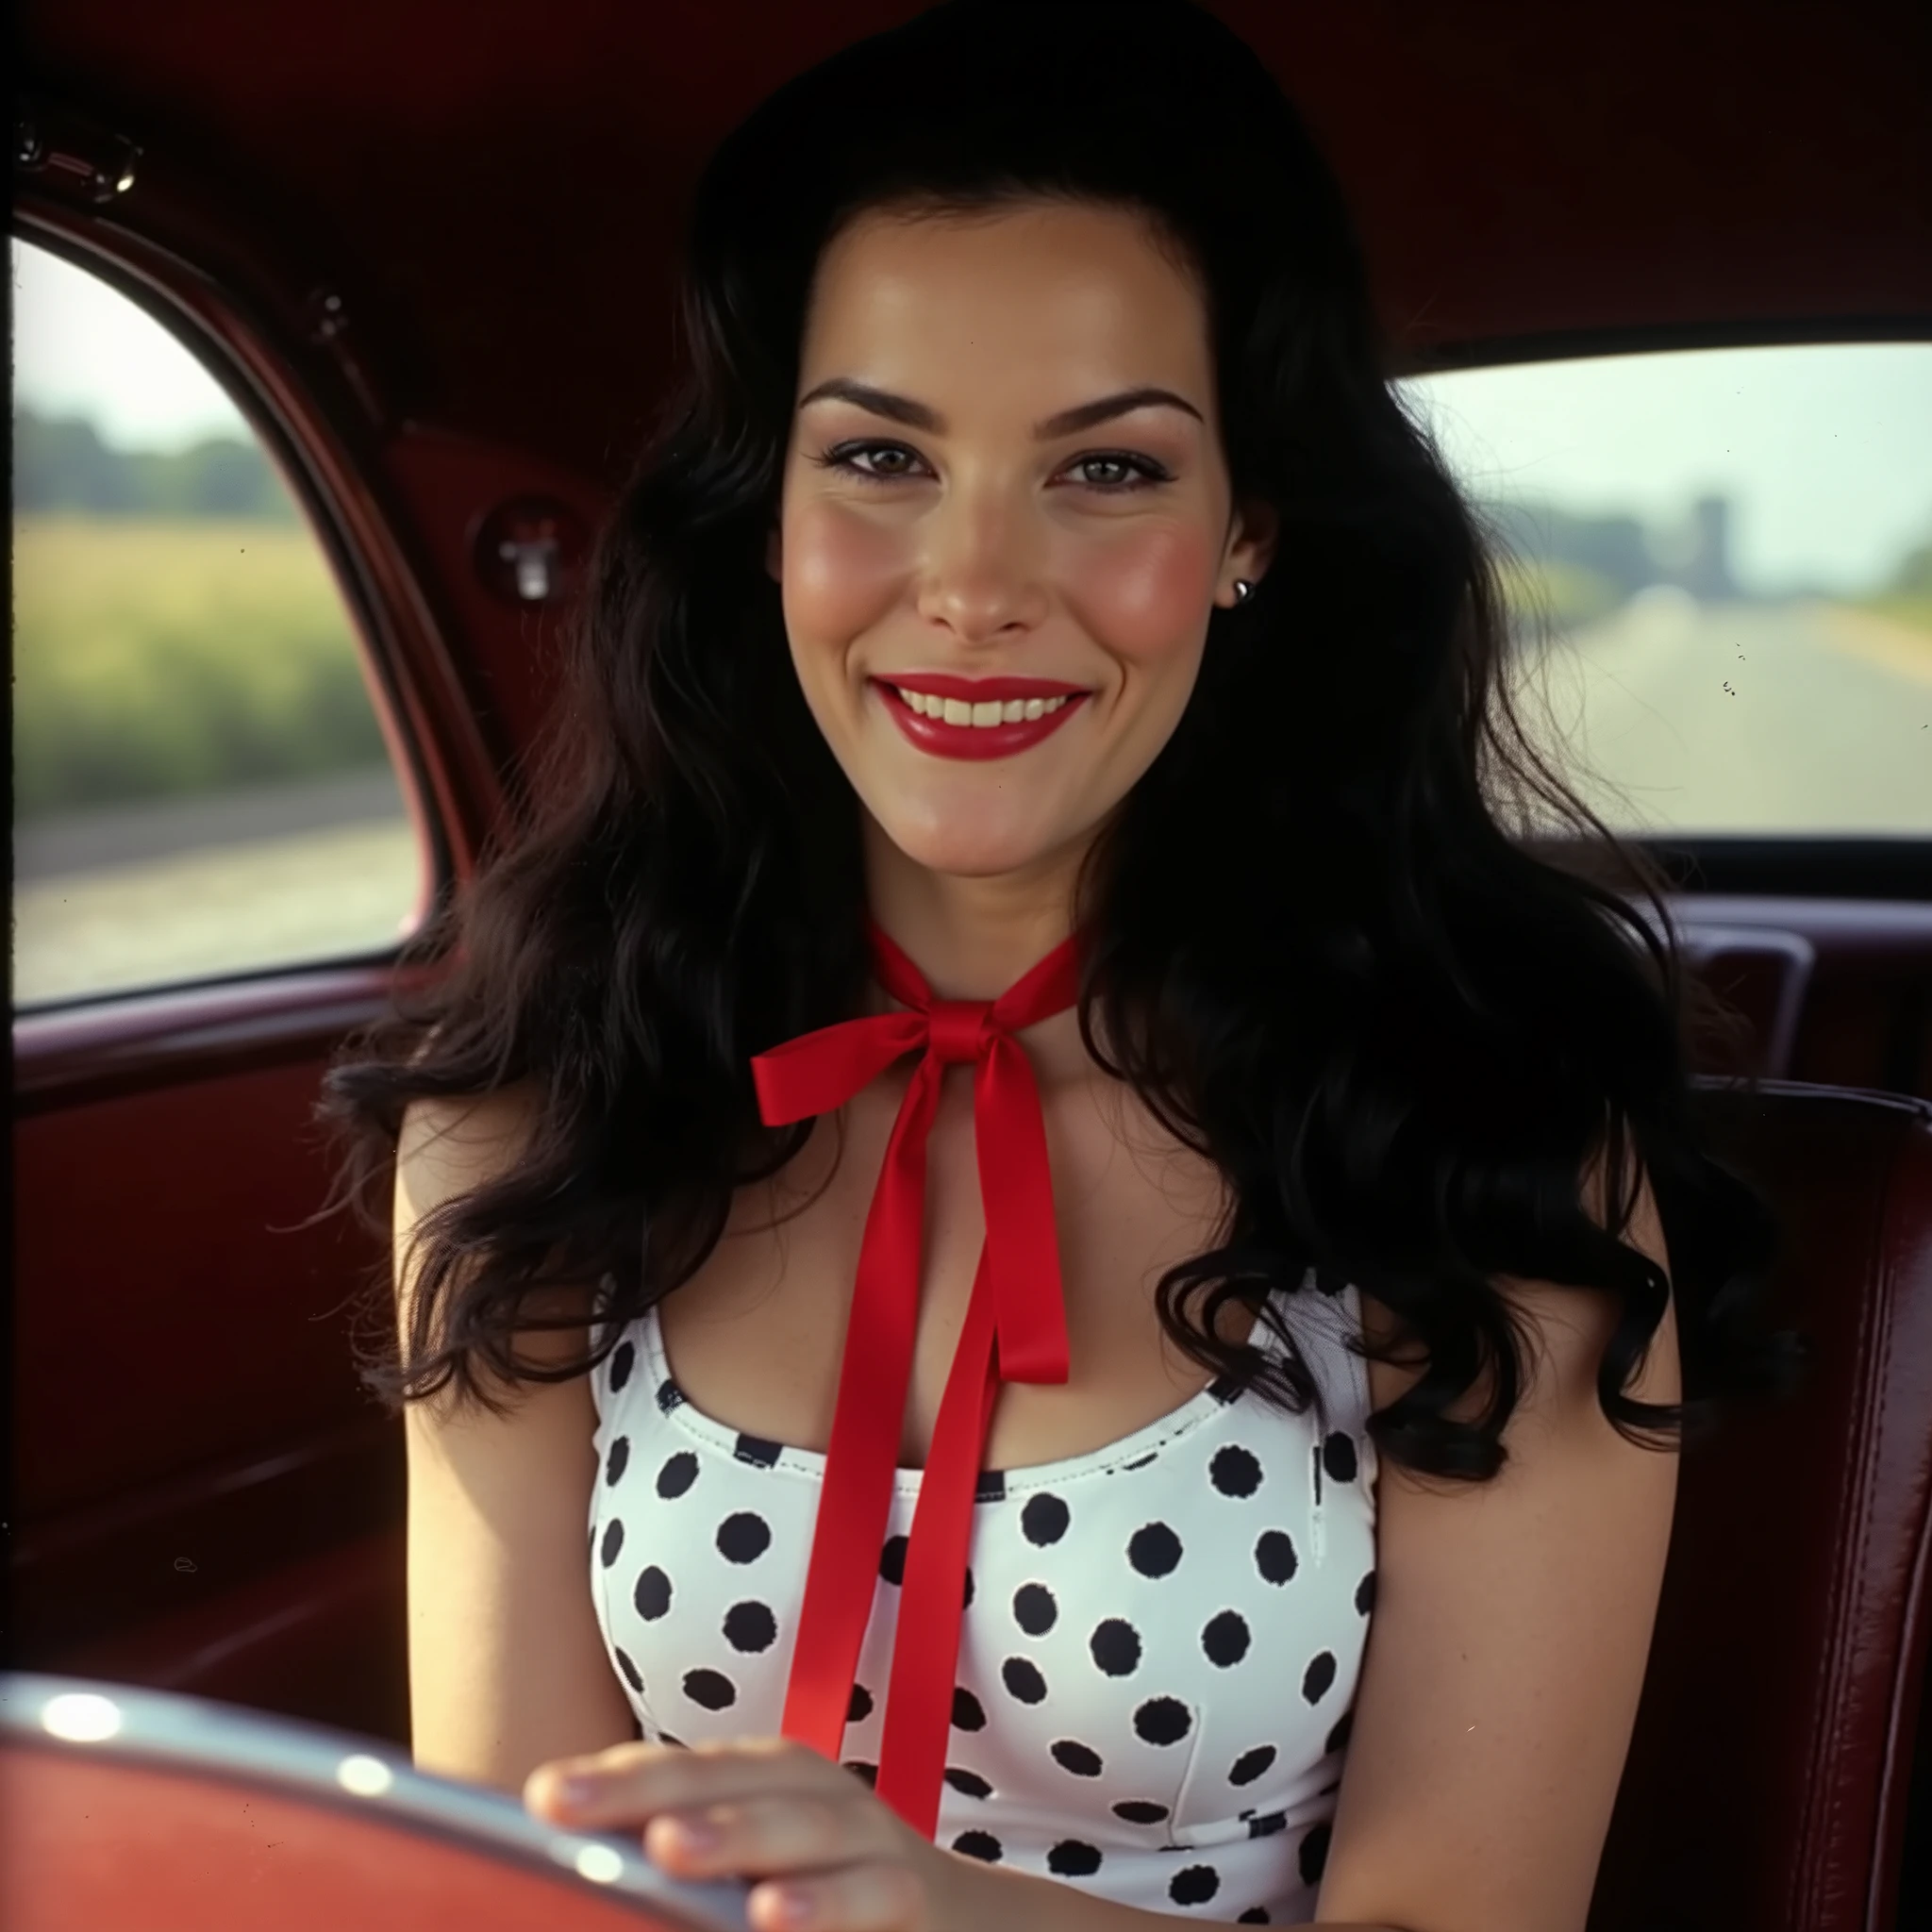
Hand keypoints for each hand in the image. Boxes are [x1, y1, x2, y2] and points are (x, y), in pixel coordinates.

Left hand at [525, 1735, 993, 1931]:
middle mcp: (810, 1790)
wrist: (954, 1921)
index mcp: (760, 1777)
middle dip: (646, 1792)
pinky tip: (774, 1916)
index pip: (676, 1769)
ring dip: (732, 1836)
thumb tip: (570, 1885)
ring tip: (668, 1852)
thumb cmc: (820, 1890)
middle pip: (724, 1782)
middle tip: (571, 1806)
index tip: (538, 1797)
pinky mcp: (909, 1892)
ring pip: (797, 1826)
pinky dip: (824, 1905)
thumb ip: (680, 1863)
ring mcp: (865, 1837)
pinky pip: (869, 1895)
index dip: (611, 1777)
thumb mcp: (751, 1868)